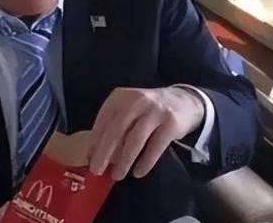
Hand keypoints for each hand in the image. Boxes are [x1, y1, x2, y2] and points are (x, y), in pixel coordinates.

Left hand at [88, 86, 204, 180]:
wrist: (184, 101)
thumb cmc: (148, 110)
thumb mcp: (128, 108)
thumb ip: (113, 124)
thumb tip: (93, 153)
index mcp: (121, 96)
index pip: (103, 119)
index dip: (94, 140)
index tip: (88, 158)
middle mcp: (137, 101)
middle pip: (116, 130)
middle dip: (104, 152)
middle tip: (96, 170)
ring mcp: (155, 111)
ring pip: (135, 140)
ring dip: (124, 161)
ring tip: (118, 175)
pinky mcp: (171, 123)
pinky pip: (155, 147)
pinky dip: (145, 162)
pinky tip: (138, 172)